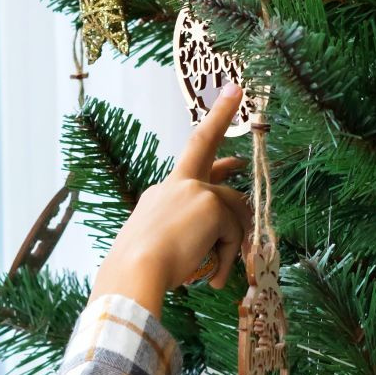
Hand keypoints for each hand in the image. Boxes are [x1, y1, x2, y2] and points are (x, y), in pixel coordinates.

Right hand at [89, 85, 252, 317]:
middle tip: (241, 122)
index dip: (212, 125)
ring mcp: (194, 190)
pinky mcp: (211, 205)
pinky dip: (230, 256)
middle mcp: (176, 184)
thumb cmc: (140, 271)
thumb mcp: (164, 247)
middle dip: (223, 129)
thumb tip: (219, 241)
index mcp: (161, 194)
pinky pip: (235, 232)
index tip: (229, 97)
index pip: (190, 156)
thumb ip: (188, 236)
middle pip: (212, 160)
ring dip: (233, 243)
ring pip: (234, 210)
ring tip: (218, 274)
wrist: (134, 272)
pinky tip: (216, 277)